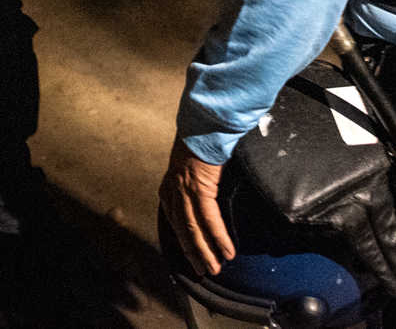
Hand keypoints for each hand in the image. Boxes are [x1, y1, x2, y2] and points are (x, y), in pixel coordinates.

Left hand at [159, 144, 233, 275]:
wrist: (203, 124)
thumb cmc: (200, 143)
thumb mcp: (191, 169)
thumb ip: (194, 186)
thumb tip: (205, 200)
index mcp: (168, 189)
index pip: (174, 223)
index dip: (183, 243)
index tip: (192, 258)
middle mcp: (172, 192)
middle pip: (182, 231)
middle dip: (193, 254)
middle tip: (204, 271)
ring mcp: (184, 191)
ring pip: (193, 230)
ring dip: (206, 252)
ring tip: (215, 268)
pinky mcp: (199, 189)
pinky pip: (209, 220)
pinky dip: (218, 238)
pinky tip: (227, 252)